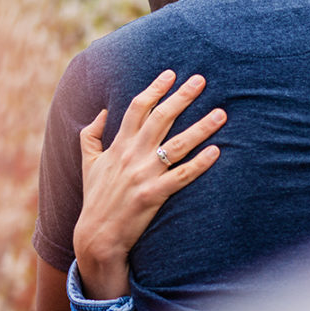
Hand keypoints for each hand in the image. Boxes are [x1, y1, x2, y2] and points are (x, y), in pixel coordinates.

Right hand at [73, 70, 225, 298]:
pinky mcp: (154, 195)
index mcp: (118, 146)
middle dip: (182, 97)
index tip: (171, 74)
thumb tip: (101, 112)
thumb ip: (90, 136)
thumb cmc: (96, 199)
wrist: (97, 236)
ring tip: (221, 113)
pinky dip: (200, 163)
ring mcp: (144, 175)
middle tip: (201, 80)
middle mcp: (132, 156)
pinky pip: (182, 176)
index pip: (137, 108)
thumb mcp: (88, 164)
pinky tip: (216, 151)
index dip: (155, 89)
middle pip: (160, 119)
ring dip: (201, 127)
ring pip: (177, 145)